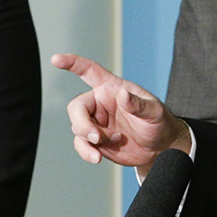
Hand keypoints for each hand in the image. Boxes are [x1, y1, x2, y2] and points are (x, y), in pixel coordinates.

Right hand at [53, 54, 188, 166]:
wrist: (160, 148)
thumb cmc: (158, 123)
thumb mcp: (154, 112)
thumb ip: (138, 104)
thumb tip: (123, 94)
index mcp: (112, 88)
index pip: (89, 71)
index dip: (72, 63)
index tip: (56, 59)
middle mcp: (100, 103)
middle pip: (76, 108)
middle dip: (83, 124)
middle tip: (97, 137)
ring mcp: (96, 122)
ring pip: (78, 128)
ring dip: (92, 139)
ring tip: (116, 141)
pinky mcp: (96, 141)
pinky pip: (82, 145)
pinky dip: (87, 152)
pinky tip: (98, 157)